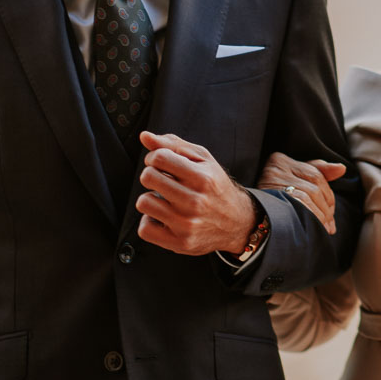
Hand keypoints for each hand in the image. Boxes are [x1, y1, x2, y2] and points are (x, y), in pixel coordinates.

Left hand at [137, 132, 257, 255]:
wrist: (237, 222)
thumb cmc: (214, 186)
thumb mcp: (202, 160)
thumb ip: (173, 145)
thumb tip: (144, 136)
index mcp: (203, 177)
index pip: (159, 158)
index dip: (154, 158)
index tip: (161, 164)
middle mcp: (195, 201)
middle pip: (148, 177)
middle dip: (151, 175)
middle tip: (162, 181)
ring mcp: (187, 224)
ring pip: (143, 202)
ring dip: (150, 199)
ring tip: (164, 200)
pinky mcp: (180, 243)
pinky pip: (144, 229)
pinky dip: (150, 222)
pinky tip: (162, 217)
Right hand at [257, 152, 345, 233]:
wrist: (244, 222)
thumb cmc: (272, 202)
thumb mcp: (293, 181)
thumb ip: (318, 172)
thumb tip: (342, 169)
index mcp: (279, 161)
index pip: (315, 174)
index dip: (328, 195)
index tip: (331, 211)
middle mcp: (274, 169)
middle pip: (314, 186)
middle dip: (326, 207)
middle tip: (330, 225)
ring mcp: (270, 182)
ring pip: (308, 196)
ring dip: (320, 215)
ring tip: (323, 228)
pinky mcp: (271, 198)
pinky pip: (300, 206)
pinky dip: (311, 218)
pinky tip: (314, 228)